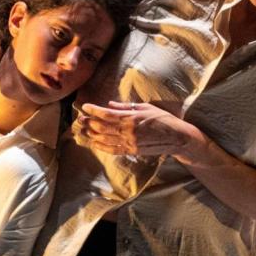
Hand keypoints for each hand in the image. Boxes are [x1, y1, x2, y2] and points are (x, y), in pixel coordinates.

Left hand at [73, 100, 211, 160]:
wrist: (176, 138)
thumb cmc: (163, 119)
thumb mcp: (145, 107)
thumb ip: (126, 106)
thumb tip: (110, 104)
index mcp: (131, 117)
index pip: (107, 113)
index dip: (93, 110)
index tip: (84, 107)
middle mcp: (128, 131)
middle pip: (102, 126)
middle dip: (88, 122)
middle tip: (79, 119)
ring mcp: (129, 142)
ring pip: (104, 139)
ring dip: (91, 134)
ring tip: (81, 130)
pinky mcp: (132, 151)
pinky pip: (113, 150)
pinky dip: (101, 146)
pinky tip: (93, 143)